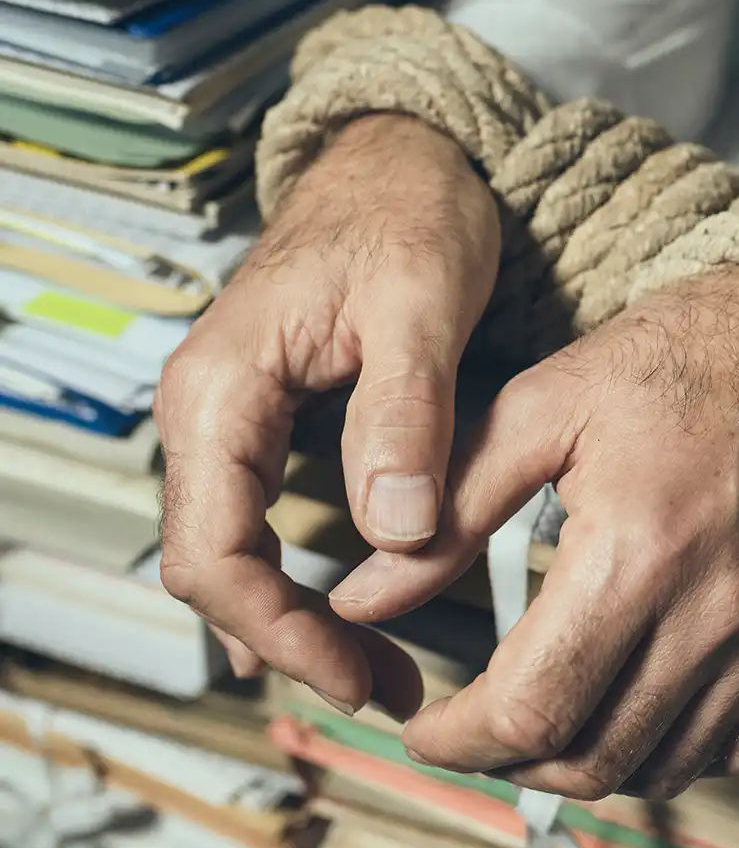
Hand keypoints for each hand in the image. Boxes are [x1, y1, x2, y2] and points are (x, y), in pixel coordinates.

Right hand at [156, 114, 499, 716]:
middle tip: (380, 692)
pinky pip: (262, 520)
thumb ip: (405, 415)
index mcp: (222, 388)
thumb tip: (396, 534)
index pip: (214, 550)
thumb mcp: (419, 304)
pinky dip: (300, 578)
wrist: (404, 156)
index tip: (354, 674)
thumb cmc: (408, 211)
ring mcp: (235, 417)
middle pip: (213, 566)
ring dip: (294, 620)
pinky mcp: (272, 421)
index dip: (279, 629)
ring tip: (376, 672)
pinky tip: (349, 615)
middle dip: (288, 641)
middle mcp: (209, 411)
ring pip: (234, 549)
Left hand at [326, 263, 738, 798]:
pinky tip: (645, 704)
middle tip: (483, 728)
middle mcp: (720, 603)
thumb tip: (363, 599)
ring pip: (668, 765)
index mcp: (640, 545)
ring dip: (592, 762)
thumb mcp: (540, 407)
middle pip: (595, 756)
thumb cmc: (673, 362)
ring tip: (557, 715)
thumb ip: (450, 513)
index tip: (430, 729)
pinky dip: (683, 749)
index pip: (531, 707)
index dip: (459, 740)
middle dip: (514, 761)